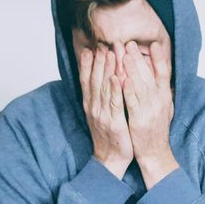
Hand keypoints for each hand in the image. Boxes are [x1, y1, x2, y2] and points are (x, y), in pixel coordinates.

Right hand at [79, 48, 133, 178]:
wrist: (110, 159)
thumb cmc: (109, 136)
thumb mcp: (101, 115)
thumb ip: (100, 98)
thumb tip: (101, 81)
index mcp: (90, 105)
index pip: (87, 80)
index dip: (88, 64)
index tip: (90, 48)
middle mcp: (94, 108)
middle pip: (94, 80)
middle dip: (98, 61)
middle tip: (102, 44)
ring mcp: (102, 115)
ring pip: (104, 88)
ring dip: (107, 70)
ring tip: (110, 53)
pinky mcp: (114, 122)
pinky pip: (115, 103)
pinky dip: (115, 90)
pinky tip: (117, 77)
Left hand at [123, 41, 178, 188]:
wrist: (155, 153)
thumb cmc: (157, 130)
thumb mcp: (165, 108)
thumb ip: (162, 92)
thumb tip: (162, 75)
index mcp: (165, 97)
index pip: (164, 73)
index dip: (159, 58)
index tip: (154, 44)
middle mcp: (160, 101)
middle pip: (149, 75)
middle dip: (138, 58)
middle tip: (128, 42)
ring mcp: (150, 110)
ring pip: (140, 85)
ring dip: (131, 69)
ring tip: (123, 53)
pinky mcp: (139, 119)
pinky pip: (132, 102)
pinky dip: (127, 89)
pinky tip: (121, 78)